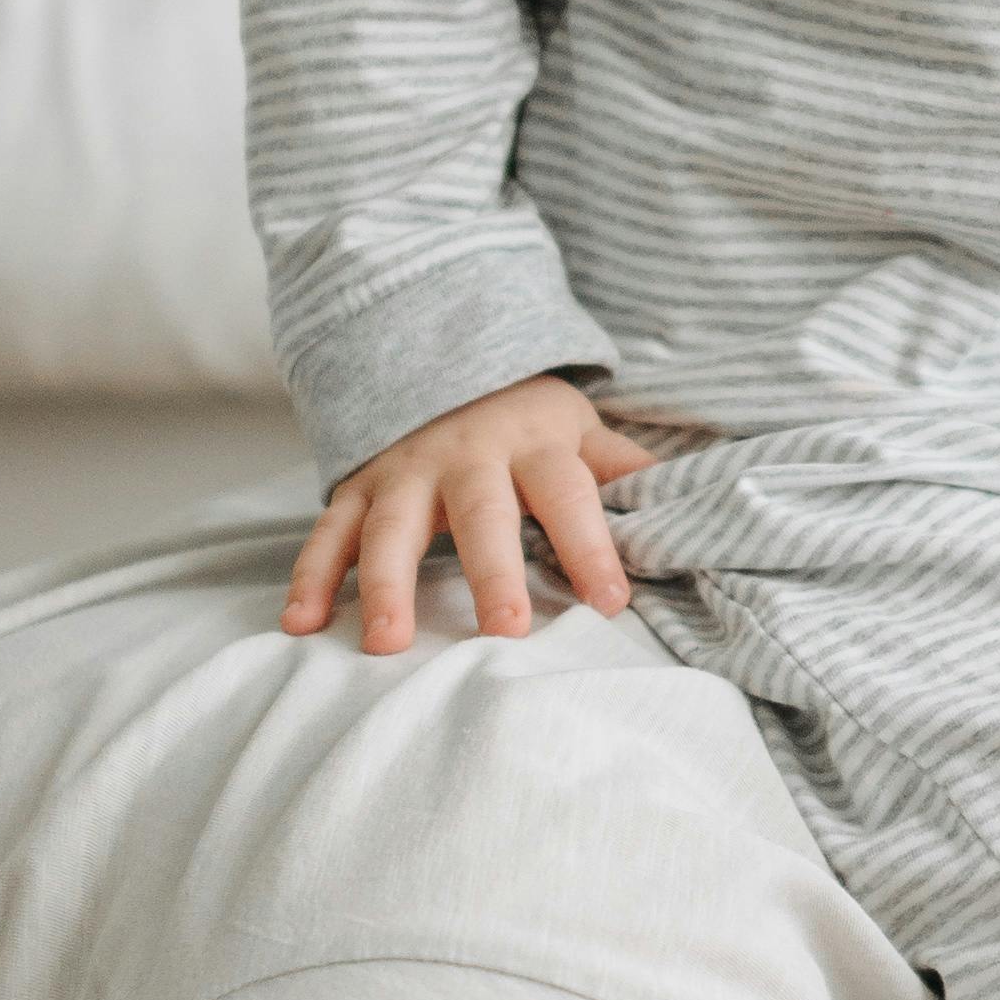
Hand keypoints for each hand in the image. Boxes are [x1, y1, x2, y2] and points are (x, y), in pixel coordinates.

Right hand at [280, 375, 656, 656]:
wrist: (442, 355)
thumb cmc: (529, 423)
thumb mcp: (582, 431)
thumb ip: (626, 470)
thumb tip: (698, 503)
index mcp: (535, 445)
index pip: (570, 494)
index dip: (591, 543)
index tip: (613, 601)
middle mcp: (466, 458)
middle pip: (481, 514)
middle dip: (493, 571)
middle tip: (506, 631)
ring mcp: (404, 474)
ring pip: (391, 529)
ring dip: (386, 585)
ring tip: (387, 643)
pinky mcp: (357, 490)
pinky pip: (327, 534)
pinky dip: (310, 578)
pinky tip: (301, 624)